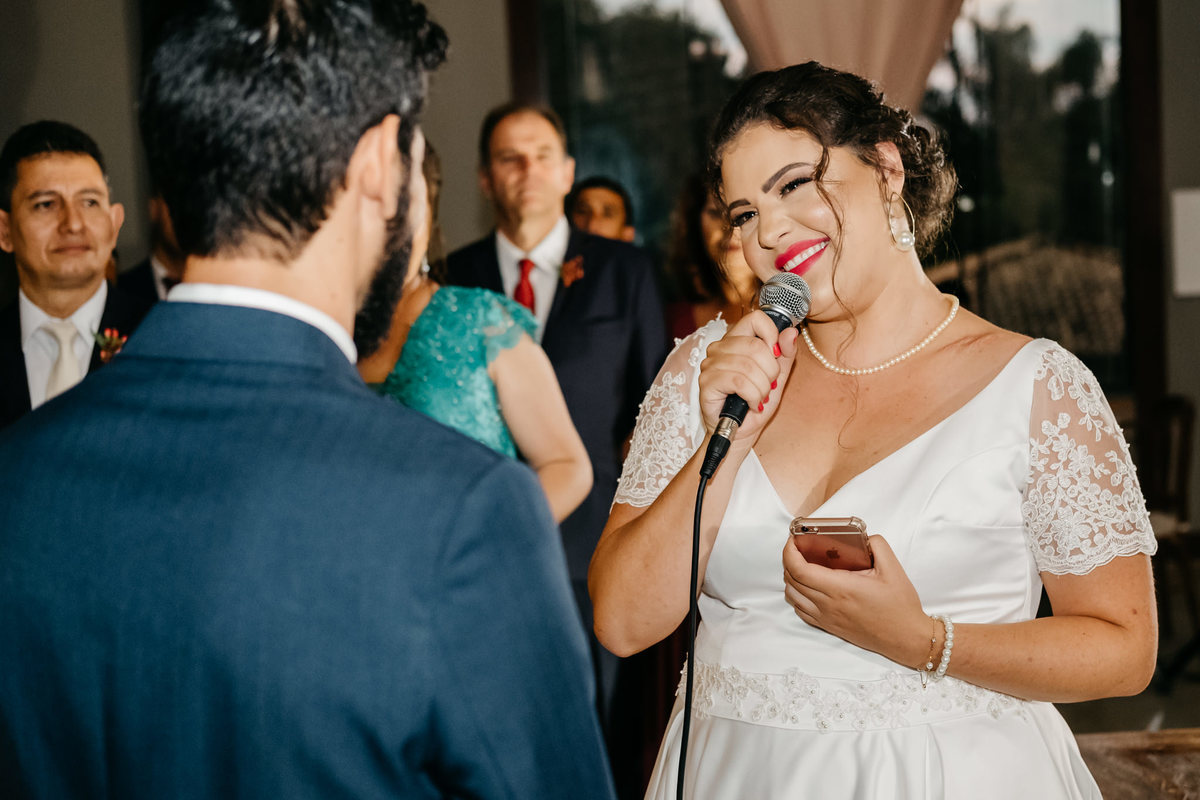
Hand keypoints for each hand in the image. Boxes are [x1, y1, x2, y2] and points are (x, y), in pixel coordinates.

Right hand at [697, 311, 799, 443]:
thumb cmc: (756, 403)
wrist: (741, 433)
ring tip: (760, 398)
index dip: (772, 335)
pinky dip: (753, 396)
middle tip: (769, 386)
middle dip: (771, 371)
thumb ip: (786, 354)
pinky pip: (738, 382)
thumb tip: (791, 332)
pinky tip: (753, 404)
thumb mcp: (778, 377)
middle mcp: (719, 348)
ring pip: (748, 366)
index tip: (777, 355)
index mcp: (736, 340)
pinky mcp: (706, 382)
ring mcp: (710, 364)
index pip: (755, 319)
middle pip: (755, 346)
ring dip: (762, 388)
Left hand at [781, 534, 927, 666]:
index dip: (789, 552)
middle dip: (789, 560)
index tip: (793, 540)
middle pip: (791, 580)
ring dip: (790, 578)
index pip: (799, 569)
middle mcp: (828, 604)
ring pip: (792, 596)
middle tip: (798, 548)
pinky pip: (800, 610)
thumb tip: (864, 536)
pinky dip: (797, 596)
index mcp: (840, 588)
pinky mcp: (828, 627)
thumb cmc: (899, 606)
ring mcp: (826, 618)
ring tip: (802, 565)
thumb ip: (877, 545)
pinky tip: (808, 587)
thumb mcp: (893, 569)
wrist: (906, 638)